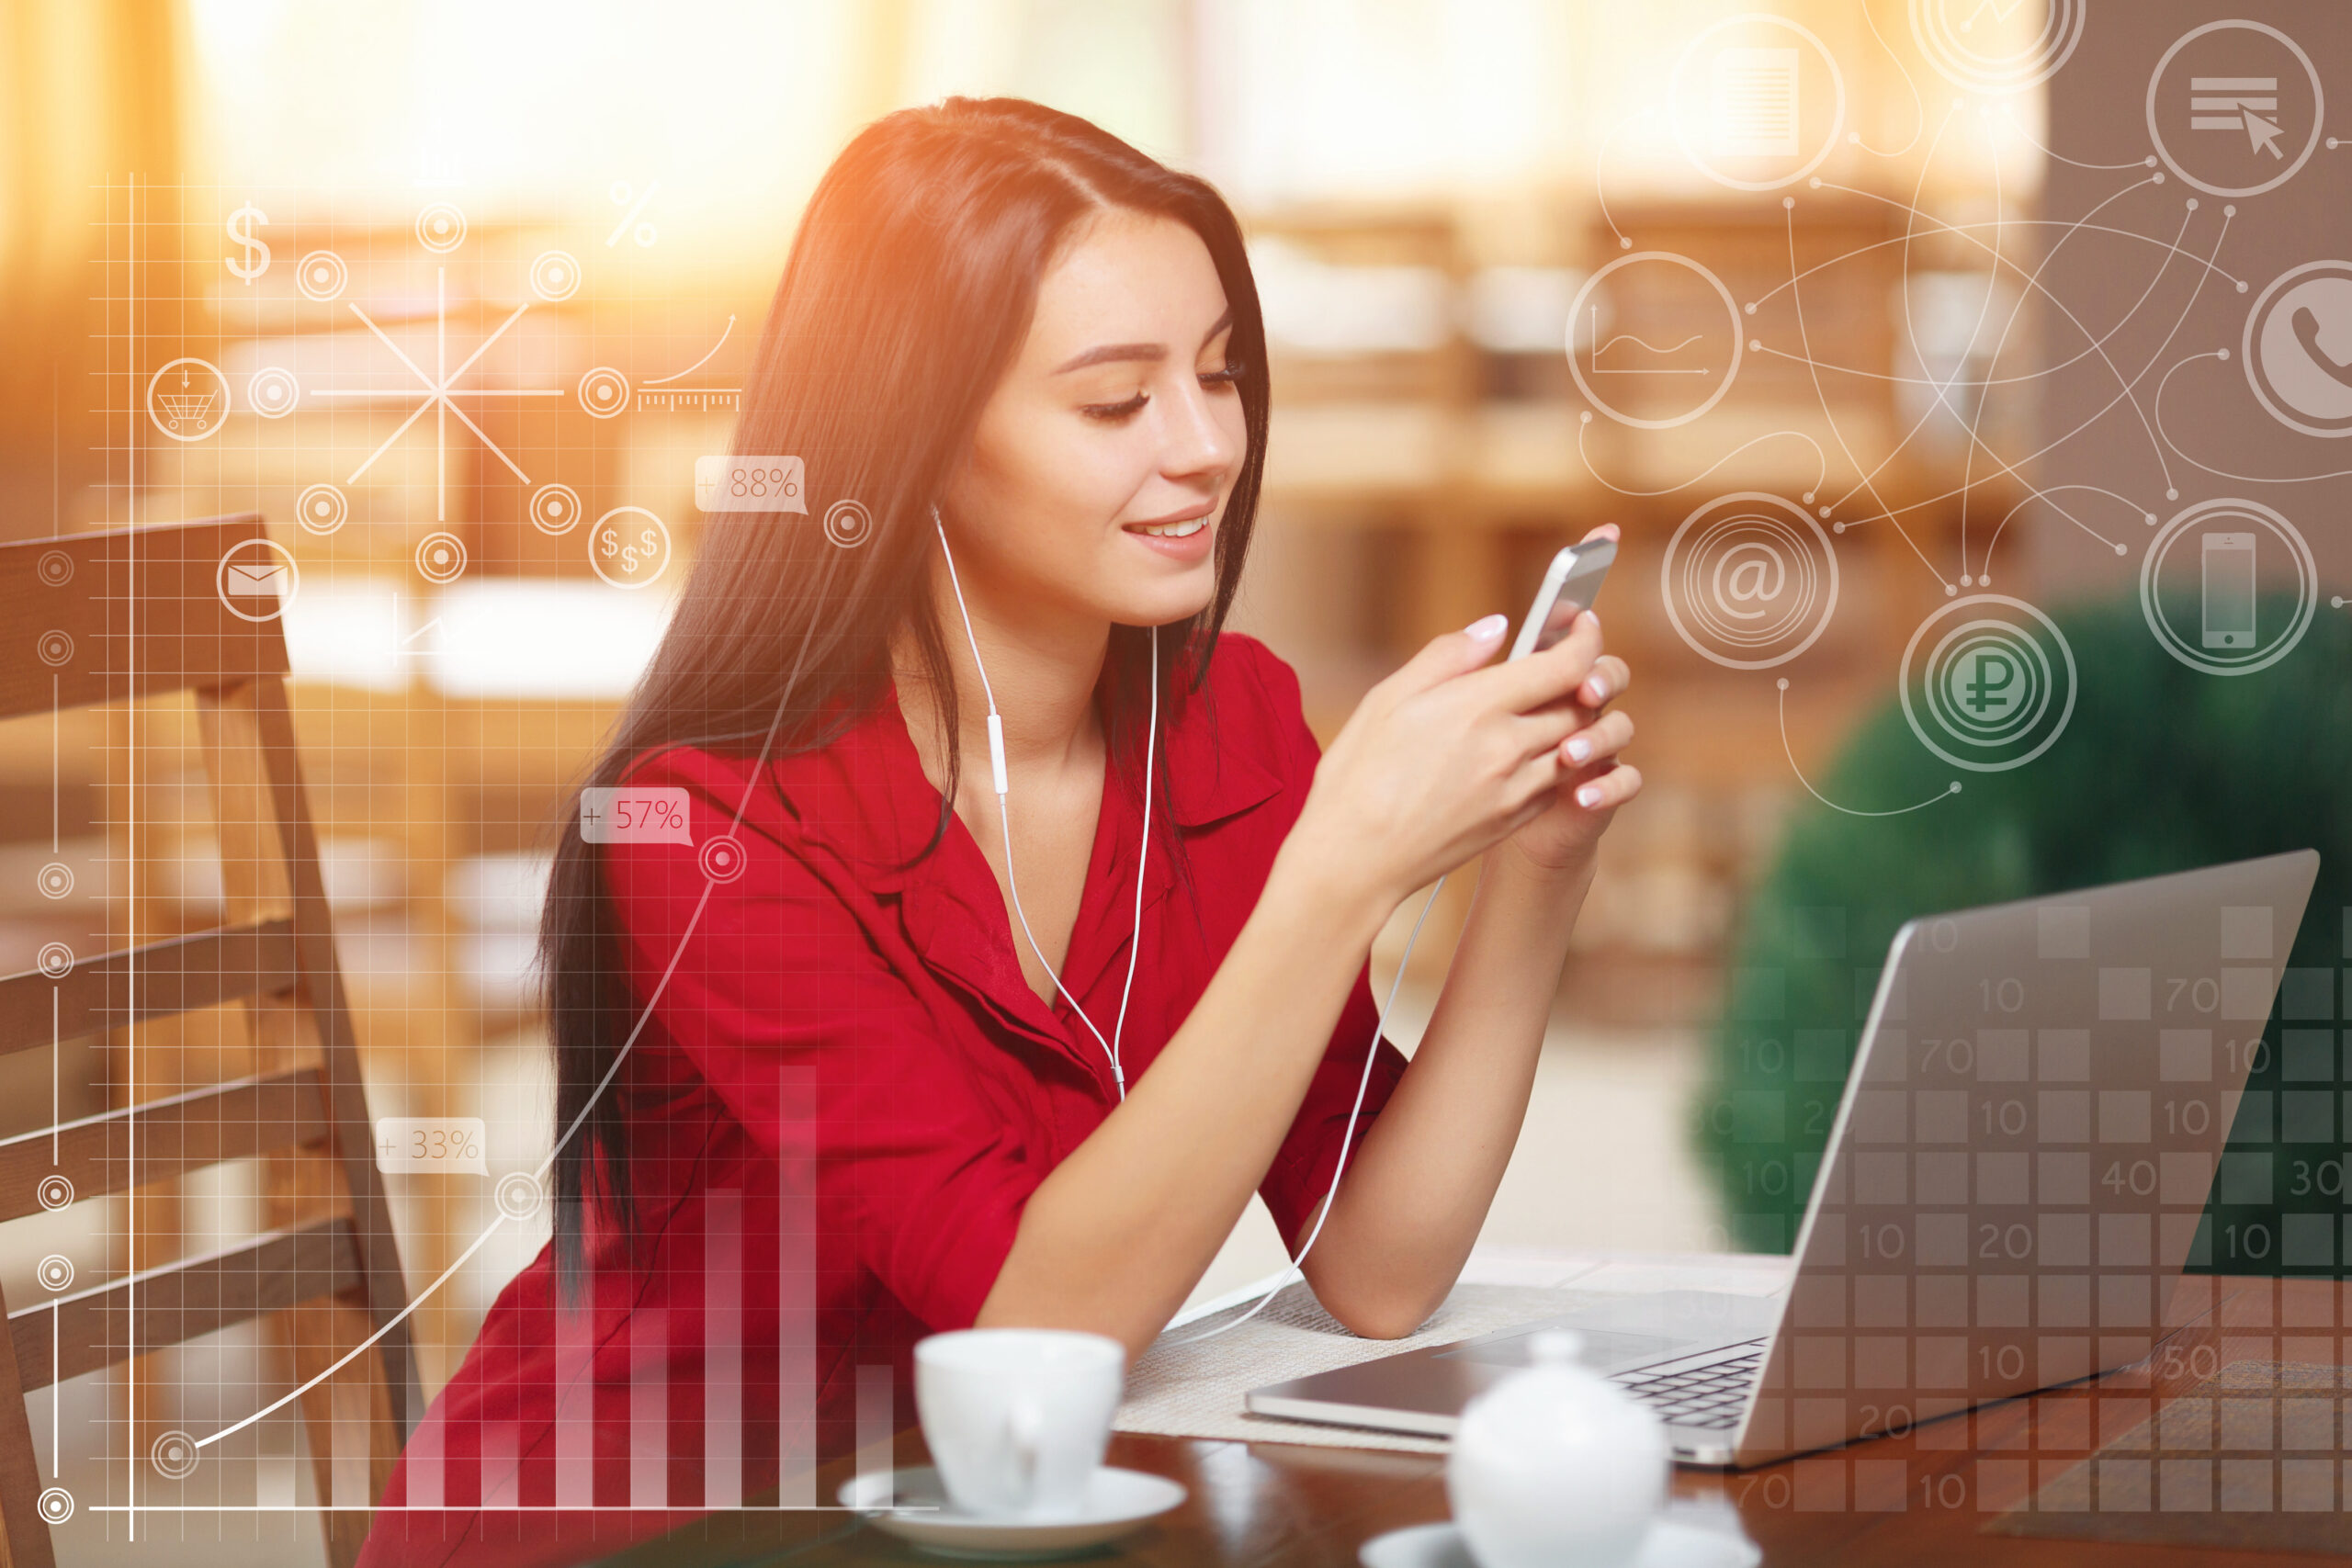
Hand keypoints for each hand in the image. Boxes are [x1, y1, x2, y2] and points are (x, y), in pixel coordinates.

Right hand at [1288, 528, 1635, 905]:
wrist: (1355, 859)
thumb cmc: (1359, 776)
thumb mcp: (1388, 698)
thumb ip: (1448, 656)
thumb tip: (1495, 628)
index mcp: (1477, 707)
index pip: (1564, 665)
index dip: (1585, 639)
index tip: (1582, 625)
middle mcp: (1507, 748)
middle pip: (1579, 703)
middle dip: (1578, 678)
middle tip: (1559, 665)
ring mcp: (1515, 789)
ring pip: (1575, 743)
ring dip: (1570, 721)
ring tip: (1539, 708)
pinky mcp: (1513, 820)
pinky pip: (1557, 781)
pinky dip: (1554, 759)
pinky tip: (1523, 751)